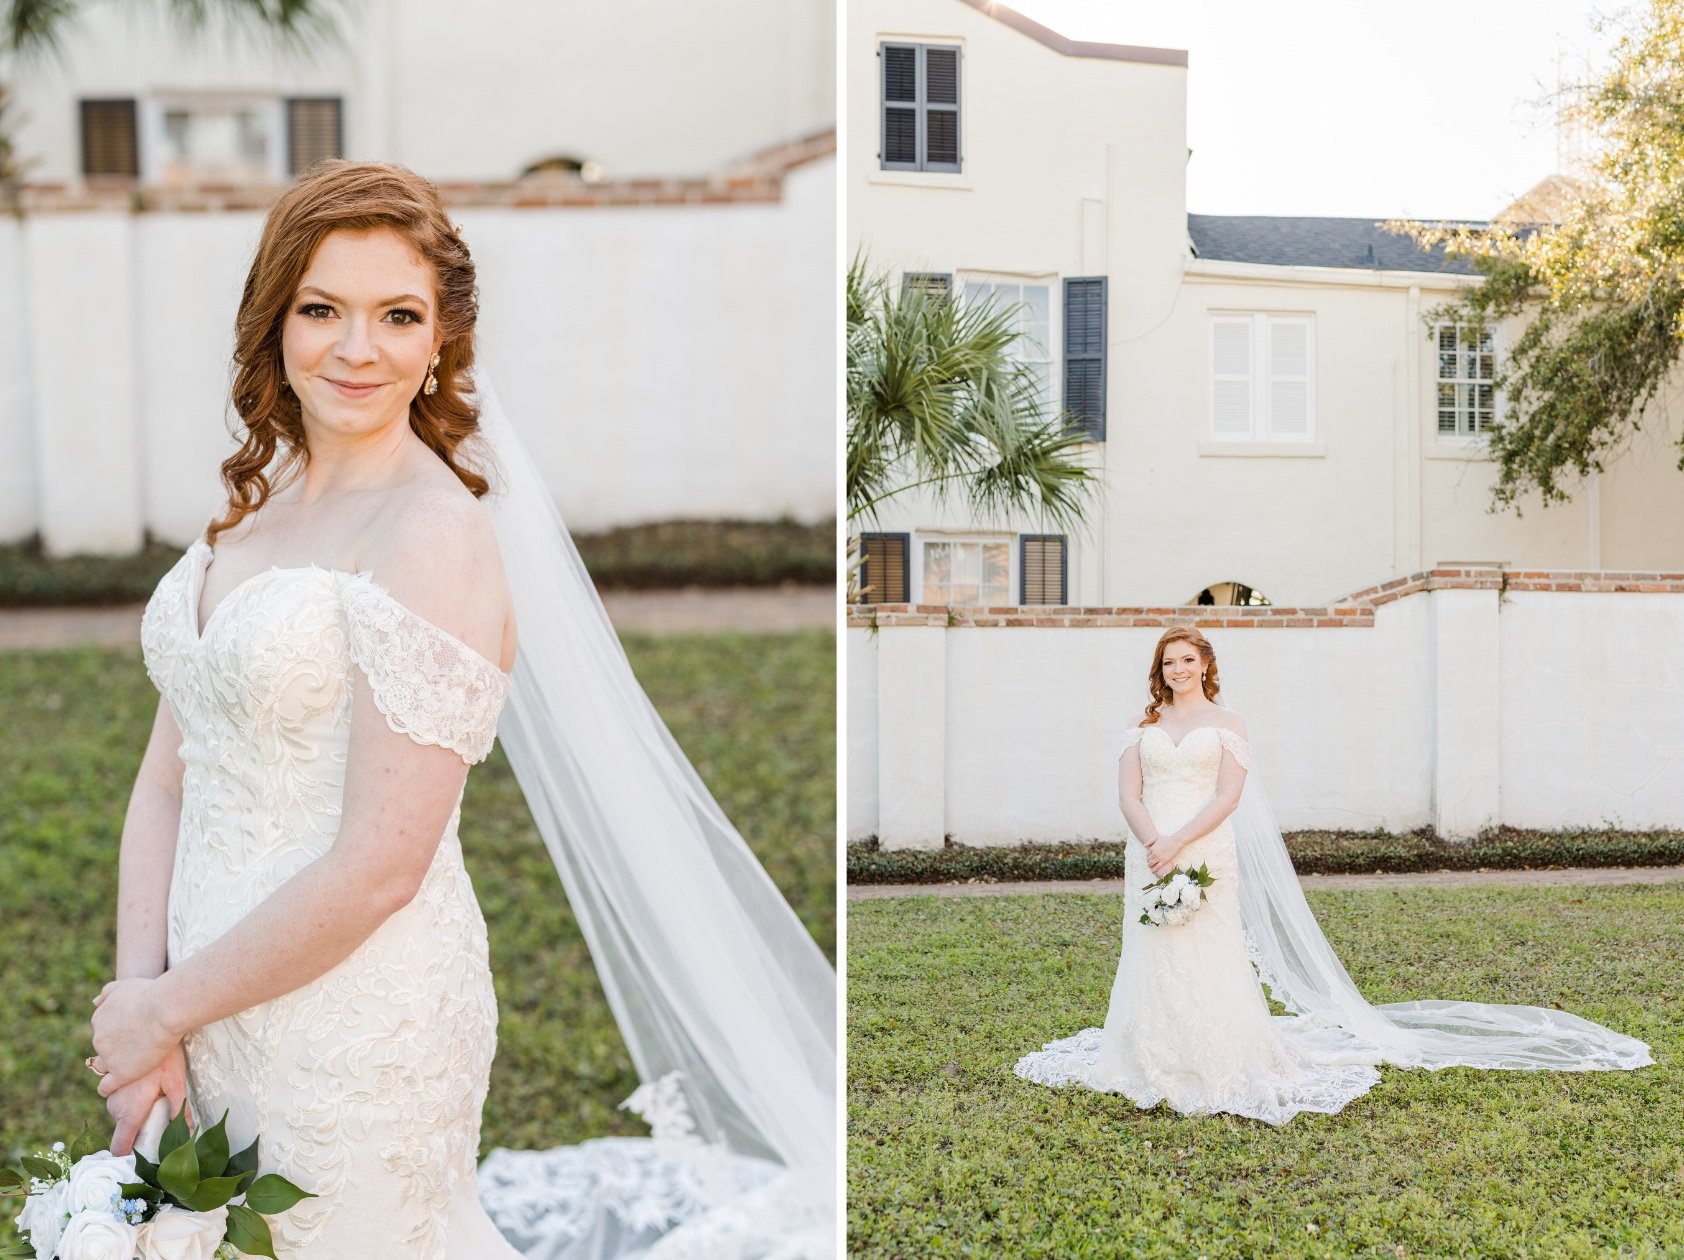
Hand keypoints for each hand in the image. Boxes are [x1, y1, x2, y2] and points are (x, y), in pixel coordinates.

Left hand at [89, 977, 178, 1094]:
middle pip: (103, 1049)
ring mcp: (109, 1057)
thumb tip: (94, 1002)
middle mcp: (99, 1038)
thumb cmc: (151, 993)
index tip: (131, 1035)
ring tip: (128, 1069)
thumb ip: (108, 992)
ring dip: (112, 1068)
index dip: (117, 1034)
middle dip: (115, 1050)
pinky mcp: (121, 1073)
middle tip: (136, 1049)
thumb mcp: (125, 984)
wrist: (165, 1010)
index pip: (103, 1031)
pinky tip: (115, 1088)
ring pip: (104, 1067)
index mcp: (99, 1018)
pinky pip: (107, 1086)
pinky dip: (108, 1088)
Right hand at [105, 1042, 191, 1156]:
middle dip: (134, 1111)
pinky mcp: (100, 1061)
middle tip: (154, 1097)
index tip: (135, 1151)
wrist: (154, 1016)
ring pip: (112, 1092)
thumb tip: (188, 1132)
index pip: (120, 1145)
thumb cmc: (169, 1055)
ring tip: (146, 1073)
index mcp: (130, 1111)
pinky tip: (134, 1054)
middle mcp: (113, 1100)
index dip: (126, 1151)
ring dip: (125, 1088)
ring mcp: (103, 1082)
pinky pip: (106, 1069)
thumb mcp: (177, 1084)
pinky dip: (116, 1066)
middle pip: (119, 1116)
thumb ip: (179, 1111)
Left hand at [1144, 833, 1182, 877]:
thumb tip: (1144, 846)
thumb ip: (1150, 841)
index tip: (1150, 859)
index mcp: (1152, 848)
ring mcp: (1159, 858)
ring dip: (1150, 866)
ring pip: (1151, 864)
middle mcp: (1154, 853)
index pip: (1147, 855)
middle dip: (1149, 862)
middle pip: (1148, 860)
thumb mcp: (1157, 838)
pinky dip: (1154, 870)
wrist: (1175, 842)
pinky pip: (1157, 867)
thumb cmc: (1167, 839)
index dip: (1148, 857)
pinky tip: (1153, 871)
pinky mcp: (1164, 861)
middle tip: (1150, 864)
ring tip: (1151, 868)